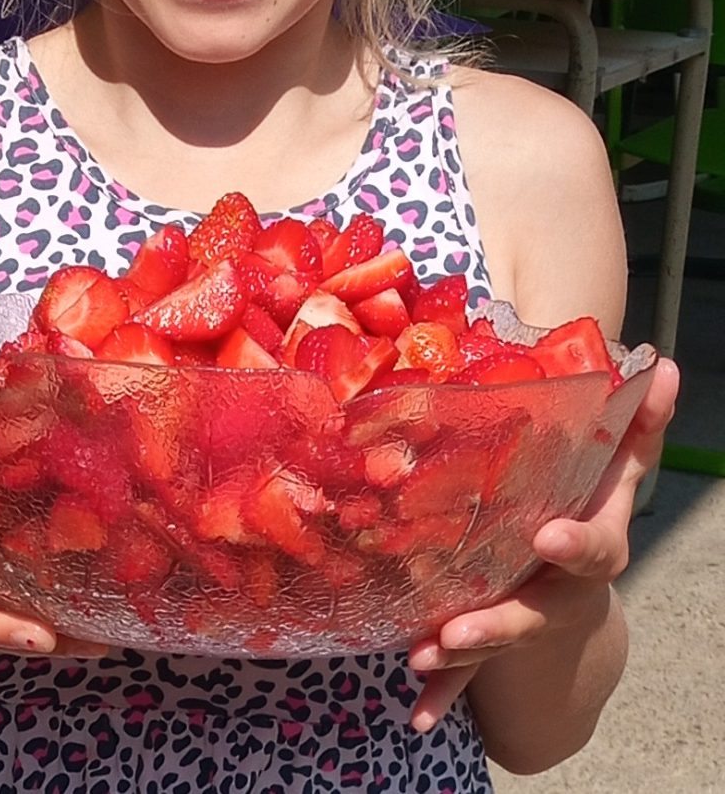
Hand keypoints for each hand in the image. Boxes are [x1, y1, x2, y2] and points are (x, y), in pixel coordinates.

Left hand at [405, 357, 678, 730]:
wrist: (572, 584)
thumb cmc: (589, 512)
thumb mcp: (614, 474)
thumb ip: (633, 426)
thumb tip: (660, 361)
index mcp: (591, 546)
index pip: (594, 547)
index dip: (575, 545)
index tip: (547, 538)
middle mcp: (560, 591)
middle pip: (536, 613)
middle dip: (502, 621)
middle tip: (464, 627)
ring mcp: (526, 621)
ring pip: (494, 643)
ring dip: (461, 654)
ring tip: (424, 654)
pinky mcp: (493, 640)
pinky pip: (467, 671)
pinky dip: (442, 689)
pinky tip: (413, 712)